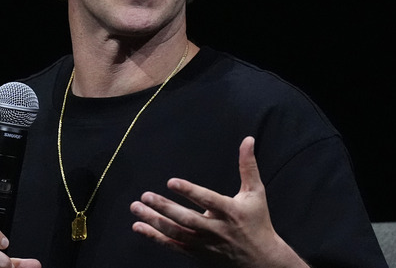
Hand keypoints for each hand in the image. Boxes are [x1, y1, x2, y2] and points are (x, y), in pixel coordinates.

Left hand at [130, 137, 307, 267]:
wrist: (260, 260)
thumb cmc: (257, 221)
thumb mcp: (256, 192)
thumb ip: (248, 166)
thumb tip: (248, 139)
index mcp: (230, 212)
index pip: (208, 200)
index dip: (190, 191)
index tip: (171, 182)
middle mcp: (216, 229)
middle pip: (187, 219)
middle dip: (165, 208)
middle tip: (145, 196)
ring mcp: (205, 244)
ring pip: (176, 233)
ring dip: (154, 221)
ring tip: (136, 208)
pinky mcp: (197, 253)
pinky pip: (173, 246)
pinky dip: (155, 237)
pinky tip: (139, 226)